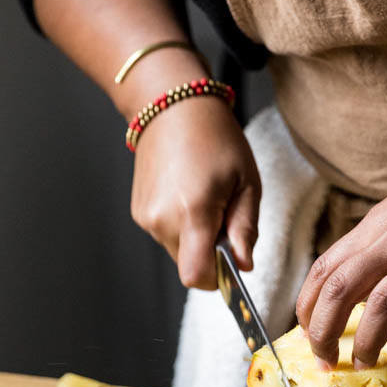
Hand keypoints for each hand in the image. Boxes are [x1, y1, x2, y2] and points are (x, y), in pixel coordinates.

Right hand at [129, 96, 260, 287]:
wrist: (172, 107)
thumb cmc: (215, 138)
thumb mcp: (247, 182)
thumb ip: (245, 229)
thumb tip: (243, 265)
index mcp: (193, 211)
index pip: (196, 275)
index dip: (217, 280)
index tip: (231, 263)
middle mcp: (162, 219)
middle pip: (189, 266)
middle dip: (211, 254)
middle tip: (224, 216)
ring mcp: (146, 217)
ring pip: (178, 251)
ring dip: (196, 239)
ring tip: (206, 199)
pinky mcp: (139, 212)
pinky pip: (166, 235)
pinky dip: (181, 226)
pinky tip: (188, 194)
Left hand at [296, 140, 386, 370]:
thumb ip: (377, 246)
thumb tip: (356, 287)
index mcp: (373, 227)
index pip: (323, 271)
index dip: (307, 307)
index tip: (306, 334)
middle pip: (338, 291)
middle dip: (323, 333)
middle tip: (325, 360)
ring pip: (379, 306)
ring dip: (365, 342)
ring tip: (362, 365)